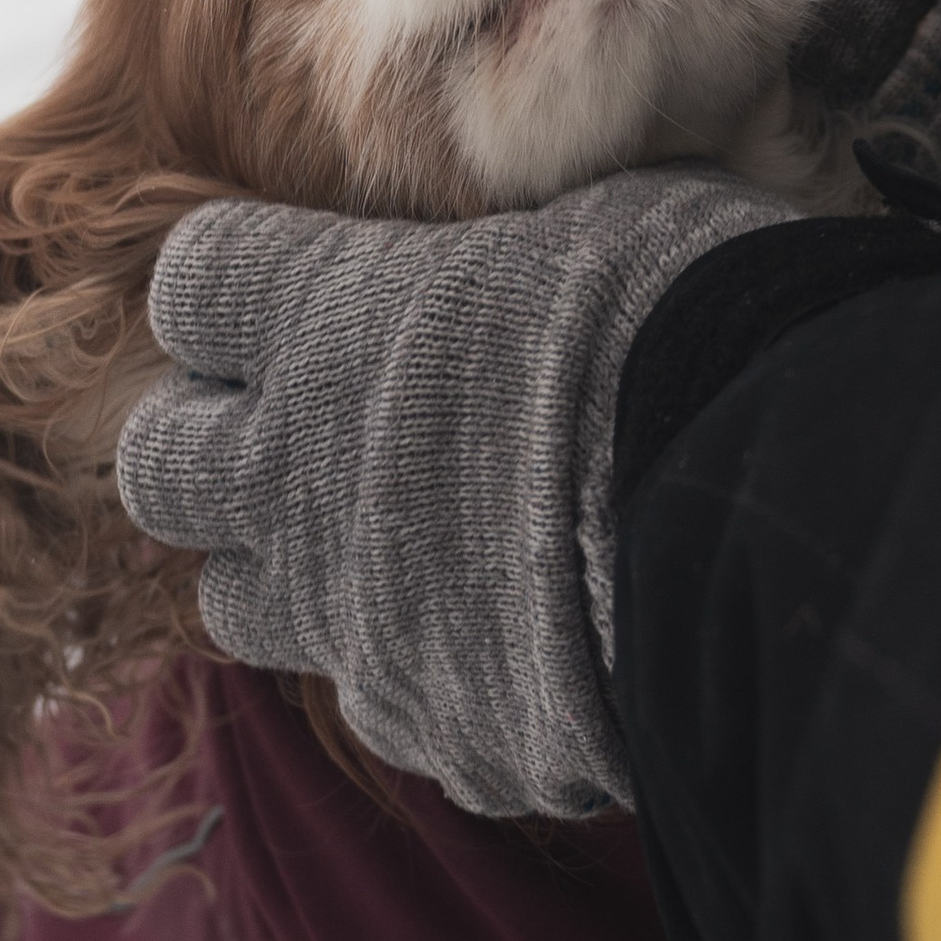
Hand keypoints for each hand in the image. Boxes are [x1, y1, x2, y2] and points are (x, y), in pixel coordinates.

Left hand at [115, 170, 794, 818]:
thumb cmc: (704, 318)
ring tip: (402, 550)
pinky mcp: (433, 726)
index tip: (312, 291)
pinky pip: (391, 702)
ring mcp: (352, 617)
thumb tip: (531, 231)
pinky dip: (434, 672)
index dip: (246, 291)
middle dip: (214, 450)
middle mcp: (302, 474)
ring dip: (297, 574)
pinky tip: (524, 641)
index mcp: (329, 316)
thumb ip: (511, 242)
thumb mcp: (604, 214)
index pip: (192, 286)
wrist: (780, 519)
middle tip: (312, 434)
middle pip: (159, 470)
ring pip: (238, 608)